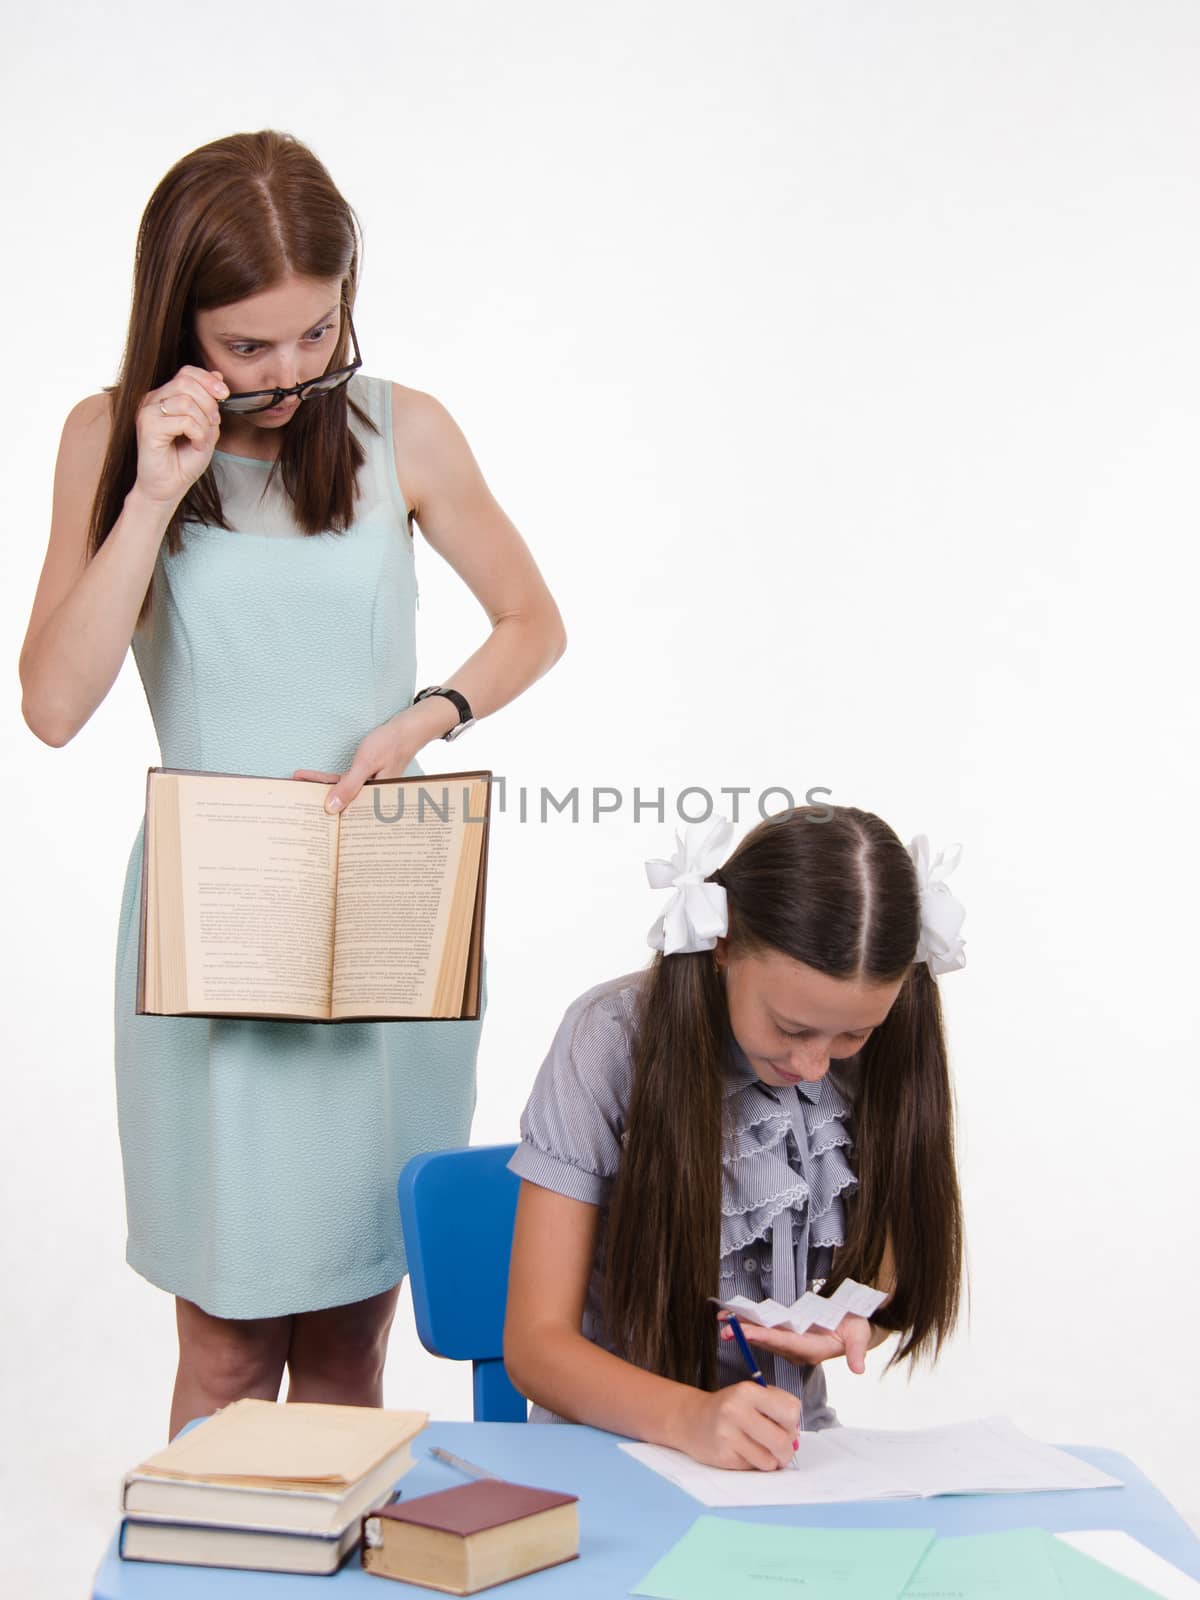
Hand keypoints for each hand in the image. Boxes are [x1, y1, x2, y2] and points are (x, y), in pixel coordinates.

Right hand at [134, 365, 228, 506]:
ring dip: (204, 423)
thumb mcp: (206, 428)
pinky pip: (184, 420)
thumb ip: (210, 403)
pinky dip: (198, 434)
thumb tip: (217, 376)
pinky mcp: (147, 427)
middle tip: (213, 425)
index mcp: (165, 397)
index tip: (224, 395)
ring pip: (186, 401)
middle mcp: (152, 400)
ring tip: (202, 440)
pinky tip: (196, 446)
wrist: (168, 489)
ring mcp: (147, 412)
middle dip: (209, 403)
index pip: (186, 372)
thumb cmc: (183, 462)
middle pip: (187, 382)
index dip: (208, 380)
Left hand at [293, 712, 422, 814]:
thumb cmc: (390, 745)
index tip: (306, 814)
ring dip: (321, 789)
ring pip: (340, 793)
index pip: (346, 813)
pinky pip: (343, 783)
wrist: (406, 730)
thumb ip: (348, 786)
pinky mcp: (364, 778)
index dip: (326, 815)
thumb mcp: (365, 764)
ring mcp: (367, 788)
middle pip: (341, 805)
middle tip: (296, 803)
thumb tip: (331, 808)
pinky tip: (314, 780)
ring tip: (298, 788)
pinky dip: (329, 781)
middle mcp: (370, 798)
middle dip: (319, 805)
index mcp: (374, 800)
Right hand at [674, 1381, 801, 1470]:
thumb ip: (778, 1407)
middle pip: (782, 1441)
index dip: (792, 1422)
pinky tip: (743, 1452)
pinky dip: (754, 1464)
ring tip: (759, 1449)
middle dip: (786, 1450)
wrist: (692, 1420)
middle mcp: (736, 1410)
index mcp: (748, 1391)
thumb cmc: (730, 1408)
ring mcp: (727, 1435)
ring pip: (769, 1461)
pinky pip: (753, 1468)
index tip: (784, 1424)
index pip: (790, 1411)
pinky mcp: (723, 1456)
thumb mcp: (752, 1395)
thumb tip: (796, 1437)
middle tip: (780, 1448)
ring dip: (770, 1460)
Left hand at [720, 1311, 872, 1375]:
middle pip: (769, 1341)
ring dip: (743, 1329)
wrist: (853, 1329)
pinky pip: (765, 1328)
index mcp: (812, 1349)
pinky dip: (749, 1322)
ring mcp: (791, 1342)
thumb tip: (858, 1369)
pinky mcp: (788, 1333)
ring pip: (764, 1335)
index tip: (747, 1332)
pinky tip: (733, 1317)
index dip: (766, 1337)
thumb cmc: (856, 1329)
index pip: (785, 1343)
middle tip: (727, 1329)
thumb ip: (857, 1351)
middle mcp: (797, 1349)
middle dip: (747, 1335)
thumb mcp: (860, 1336)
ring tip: (723, 1321)